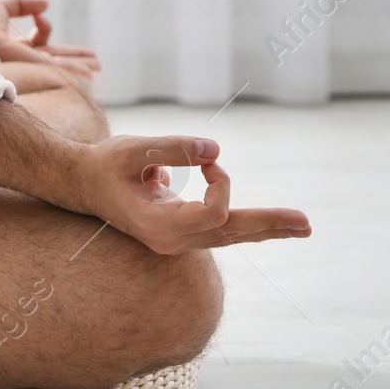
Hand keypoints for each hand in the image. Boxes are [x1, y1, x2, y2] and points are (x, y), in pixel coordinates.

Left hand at [0, 0, 100, 81]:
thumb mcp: (4, 6)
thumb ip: (24, 4)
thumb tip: (46, 4)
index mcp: (17, 45)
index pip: (40, 38)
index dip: (44, 25)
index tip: (39, 13)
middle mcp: (26, 58)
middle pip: (58, 57)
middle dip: (76, 58)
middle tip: (93, 60)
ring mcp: (32, 64)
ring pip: (63, 65)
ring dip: (82, 66)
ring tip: (97, 68)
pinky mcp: (36, 65)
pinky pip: (62, 68)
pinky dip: (77, 70)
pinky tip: (90, 73)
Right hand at [80, 135, 310, 253]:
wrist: (82, 184)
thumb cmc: (104, 165)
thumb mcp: (133, 149)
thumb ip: (173, 148)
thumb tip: (216, 149)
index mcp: (159, 226)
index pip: (213, 214)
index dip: (221, 182)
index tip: (207, 159)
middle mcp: (171, 240)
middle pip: (232, 234)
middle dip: (270, 226)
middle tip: (308, 224)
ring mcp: (177, 239)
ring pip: (230, 236)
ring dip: (266, 228)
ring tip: (301, 227)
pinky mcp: (181, 231)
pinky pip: (222, 230)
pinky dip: (249, 225)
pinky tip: (274, 225)